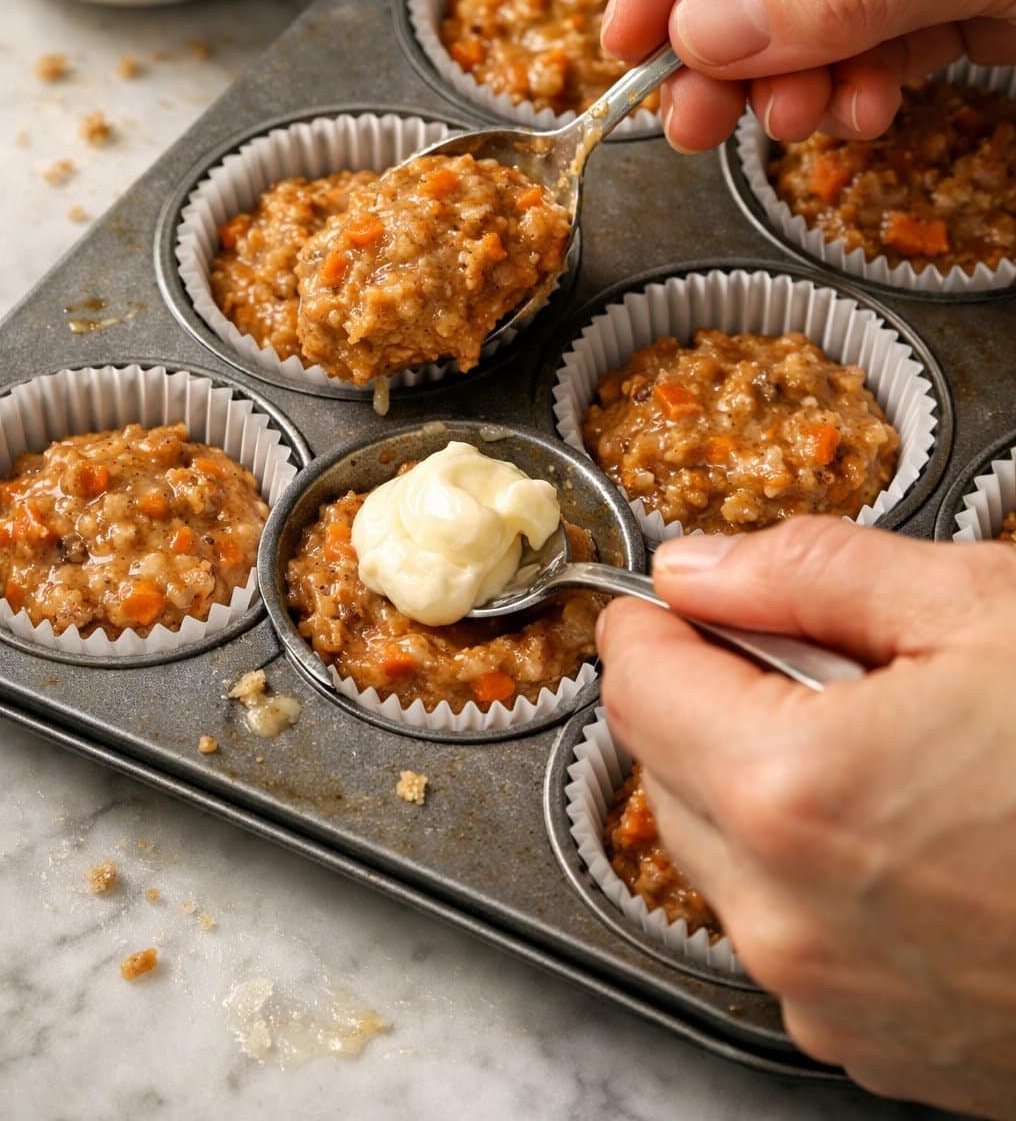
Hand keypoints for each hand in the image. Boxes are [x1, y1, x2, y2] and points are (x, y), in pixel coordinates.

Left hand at [597, 517, 1015, 1116]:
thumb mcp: (980, 609)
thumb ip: (807, 572)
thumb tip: (699, 567)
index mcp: (791, 787)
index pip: (633, 677)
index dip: (659, 619)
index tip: (695, 600)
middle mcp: (788, 915)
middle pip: (665, 767)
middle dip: (715, 698)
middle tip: (823, 664)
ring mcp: (830, 998)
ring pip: (719, 855)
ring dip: (764, 788)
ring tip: (894, 752)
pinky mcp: (877, 1047)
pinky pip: (789, 935)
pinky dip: (817, 874)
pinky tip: (919, 835)